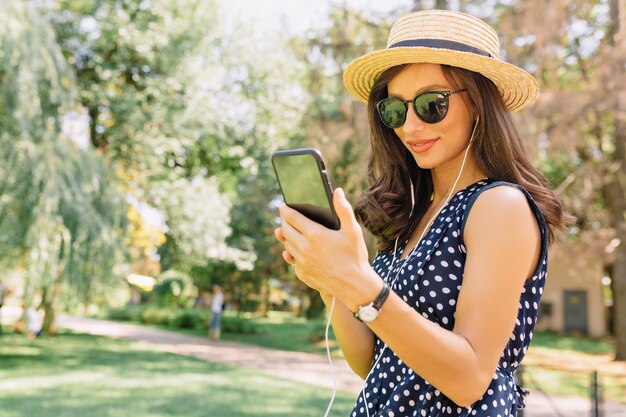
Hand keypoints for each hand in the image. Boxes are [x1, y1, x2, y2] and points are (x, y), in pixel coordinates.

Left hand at [274, 188, 381, 309]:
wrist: (355, 286)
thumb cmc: (355, 256)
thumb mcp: (352, 230)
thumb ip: (344, 209)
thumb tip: (338, 191)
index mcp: (315, 234)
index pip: (292, 217)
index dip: (286, 210)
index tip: (283, 206)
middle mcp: (304, 248)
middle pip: (286, 231)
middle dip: (284, 222)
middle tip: (285, 218)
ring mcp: (302, 262)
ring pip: (287, 246)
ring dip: (286, 238)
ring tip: (288, 232)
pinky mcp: (303, 274)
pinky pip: (293, 261)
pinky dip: (292, 254)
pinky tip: (295, 251)